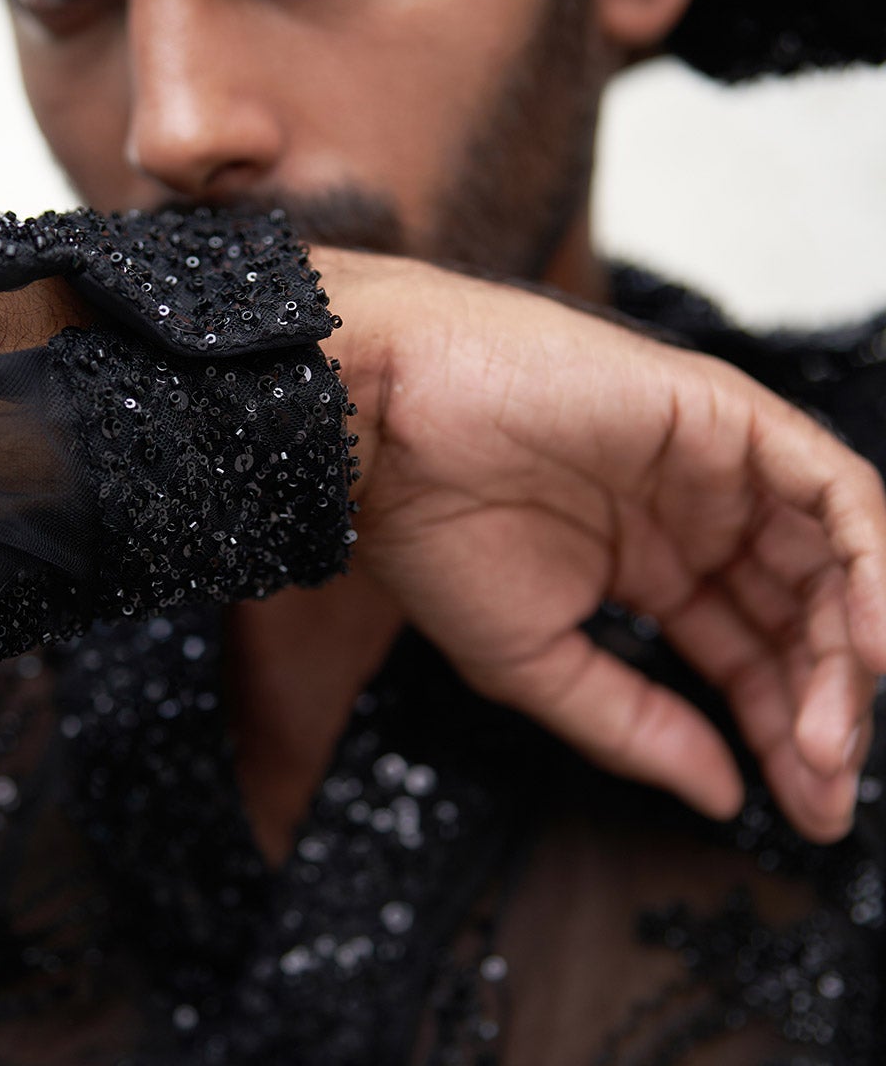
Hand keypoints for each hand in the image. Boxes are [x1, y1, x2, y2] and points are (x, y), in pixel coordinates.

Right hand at [313, 248, 885, 842]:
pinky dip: (869, 559)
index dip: (784, 732)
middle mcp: (694, 511)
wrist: (384, 425)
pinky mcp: (723, 412)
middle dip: (824, 707)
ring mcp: (714, 461)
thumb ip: (637, 726)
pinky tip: (869, 642)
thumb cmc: (431, 529)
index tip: (806, 809)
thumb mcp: (538, 662)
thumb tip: (724, 795)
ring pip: (827, 557)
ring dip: (848, 649)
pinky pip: (830, 486)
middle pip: (798, 615)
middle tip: (825, 785)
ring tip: (834, 735)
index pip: (748, 654)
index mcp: (649, 562)